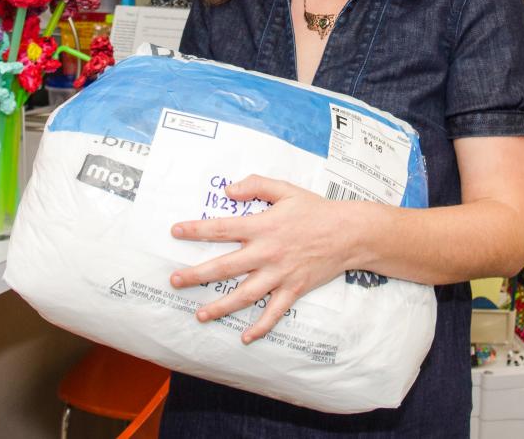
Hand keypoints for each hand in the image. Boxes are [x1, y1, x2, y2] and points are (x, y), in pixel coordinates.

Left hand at [169, 175, 357, 343]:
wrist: (349, 233)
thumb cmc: (316, 210)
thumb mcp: (285, 190)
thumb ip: (256, 185)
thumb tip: (228, 190)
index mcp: (262, 226)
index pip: (222, 229)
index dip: (196, 230)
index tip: (175, 232)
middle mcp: (267, 253)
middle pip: (225, 267)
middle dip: (197, 275)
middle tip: (175, 281)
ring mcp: (280, 274)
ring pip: (245, 295)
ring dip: (220, 307)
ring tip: (200, 315)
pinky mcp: (294, 289)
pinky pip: (274, 312)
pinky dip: (261, 327)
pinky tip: (246, 337)